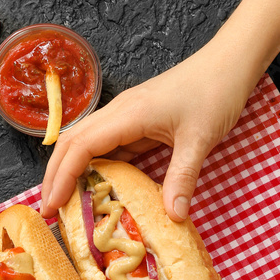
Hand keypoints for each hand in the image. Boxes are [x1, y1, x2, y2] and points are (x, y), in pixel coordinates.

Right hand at [40, 38, 253, 220]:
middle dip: (55, 176)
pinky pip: (107, 147)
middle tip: (49, 211)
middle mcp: (118, 112)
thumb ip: (182, 178)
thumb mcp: (200, 139)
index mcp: (126, 114)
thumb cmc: (215, 91)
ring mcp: (126, 116)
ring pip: (85, 143)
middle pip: (71, 143)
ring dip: (71, 171)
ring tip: (67, 204)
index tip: (50, 207)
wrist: (230, 62)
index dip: (61, 178)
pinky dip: (96, 168)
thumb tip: (172, 217)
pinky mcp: (137, 121)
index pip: (79, 147)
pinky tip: (98, 189)